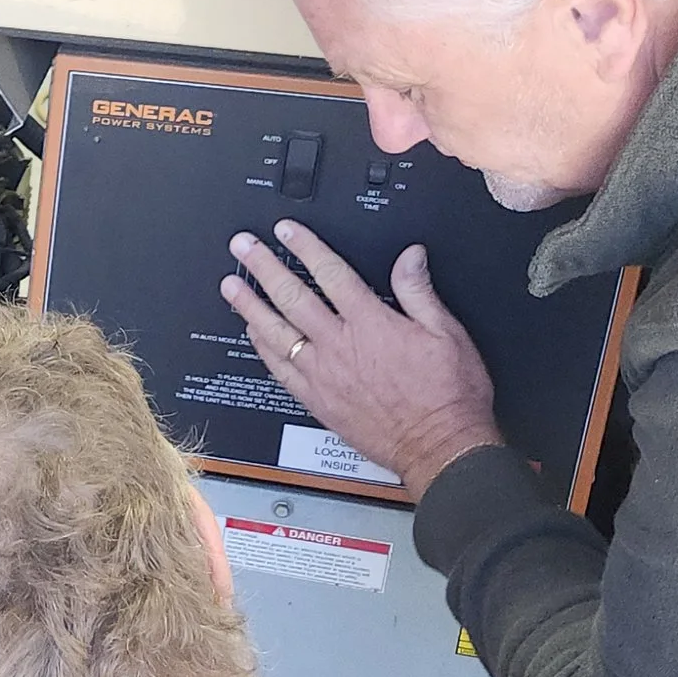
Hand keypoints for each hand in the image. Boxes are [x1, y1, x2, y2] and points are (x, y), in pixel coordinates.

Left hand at [221, 225, 503, 500]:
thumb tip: (409, 256)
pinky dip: (262, 348)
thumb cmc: (447, 396)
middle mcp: (340, 346)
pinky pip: (279, 368)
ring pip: (276, 332)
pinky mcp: (316, 400)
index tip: (285, 230)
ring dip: (250, 305)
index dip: (305, 247)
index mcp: (371, 324)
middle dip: (264, 267)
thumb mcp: (447, 333)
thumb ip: (419, 291)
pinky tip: (252, 333)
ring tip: (230, 285)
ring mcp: (323, 374)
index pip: (330, 273)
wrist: (438, 446)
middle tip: (241, 247)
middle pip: (292, 297)